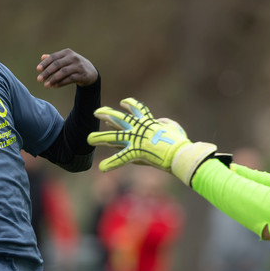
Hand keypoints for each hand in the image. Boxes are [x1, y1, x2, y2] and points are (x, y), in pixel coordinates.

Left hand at [37, 49, 97, 88]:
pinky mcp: (82, 75)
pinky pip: (70, 79)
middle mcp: (73, 57)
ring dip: (53, 79)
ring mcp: (78, 66)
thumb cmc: (74, 65)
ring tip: (46, 85)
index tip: (38, 70)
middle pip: (57, 64)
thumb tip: (42, 57)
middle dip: (47, 72)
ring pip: (63, 72)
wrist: (91, 72)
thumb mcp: (65, 60)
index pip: (53, 57)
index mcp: (67, 52)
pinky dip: (61, 83)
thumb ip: (55, 58)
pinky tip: (54, 86)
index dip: (45, 63)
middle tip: (39, 79)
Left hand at [87, 97, 217, 184]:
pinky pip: (121, 158)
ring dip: (100, 137)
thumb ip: (165, 124)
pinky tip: (101, 167)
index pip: (138, 110)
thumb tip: (160, 122)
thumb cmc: (180, 142)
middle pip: (120, 118)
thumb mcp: (174, 128)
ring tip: (88, 139)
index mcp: (150, 122)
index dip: (130, 105)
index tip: (123, 102)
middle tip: (96, 112)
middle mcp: (140, 128)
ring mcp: (136, 139)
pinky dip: (112, 163)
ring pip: (114, 136)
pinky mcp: (136, 151)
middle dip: (107, 114)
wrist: (181, 152)